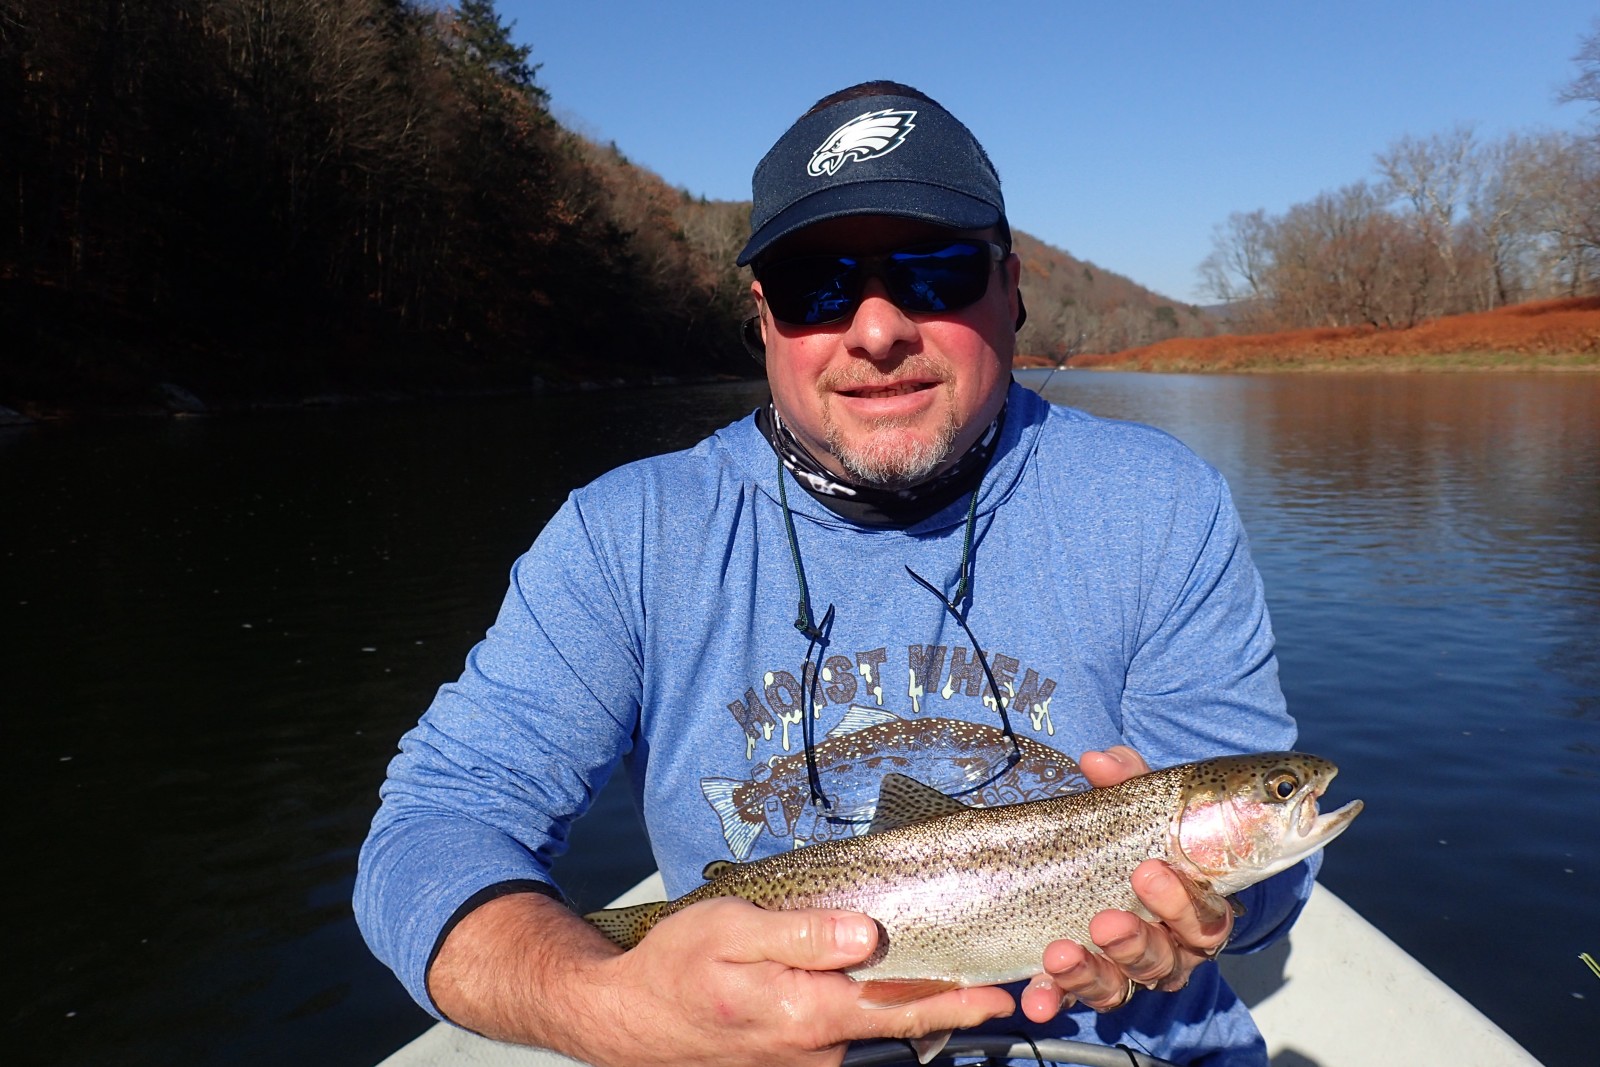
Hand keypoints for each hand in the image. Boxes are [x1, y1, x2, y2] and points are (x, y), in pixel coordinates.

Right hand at [431, 892, 1011, 1066]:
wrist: (627, 1019)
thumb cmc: (675, 966)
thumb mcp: (730, 930)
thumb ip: (801, 934)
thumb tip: (866, 933)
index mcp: (805, 1011)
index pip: (898, 1009)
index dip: (955, 1002)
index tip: (1001, 993)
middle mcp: (814, 1047)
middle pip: (899, 1028)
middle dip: (951, 1009)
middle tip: (999, 986)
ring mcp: (804, 1061)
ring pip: (877, 1037)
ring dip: (915, 1012)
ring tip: (955, 982)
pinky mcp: (793, 1060)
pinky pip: (849, 1041)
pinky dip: (878, 1018)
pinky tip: (886, 990)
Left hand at [1019, 746, 1234, 1022]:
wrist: (1099, 858)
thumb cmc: (1136, 836)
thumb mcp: (1134, 803)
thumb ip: (1124, 779)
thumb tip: (1099, 760)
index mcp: (1194, 907)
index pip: (1207, 918)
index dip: (1183, 901)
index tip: (1150, 870)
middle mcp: (1169, 947)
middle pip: (1167, 958)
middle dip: (1137, 941)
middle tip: (1108, 920)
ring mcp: (1126, 969)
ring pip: (1121, 985)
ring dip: (1091, 972)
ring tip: (1060, 953)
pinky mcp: (1085, 980)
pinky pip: (1074, 996)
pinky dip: (1054, 997)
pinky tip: (1035, 999)